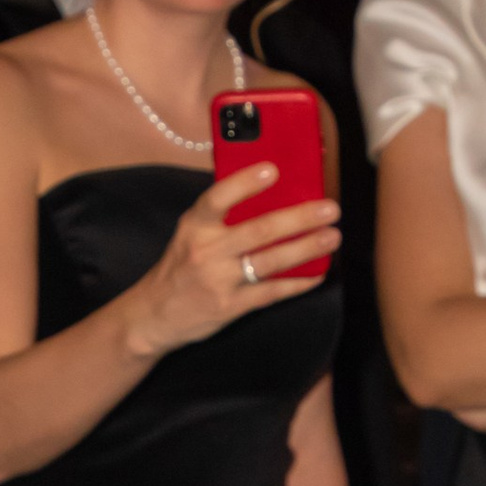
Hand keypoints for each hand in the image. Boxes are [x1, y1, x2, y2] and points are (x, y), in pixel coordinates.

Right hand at [124, 170, 340, 361]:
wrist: (153, 316)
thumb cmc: (180, 268)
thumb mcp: (190, 234)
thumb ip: (220, 216)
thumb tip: (270, 193)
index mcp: (194, 226)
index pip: (218, 198)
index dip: (245, 183)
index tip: (273, 170)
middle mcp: (205, 251)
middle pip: (259, 230)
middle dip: (300, 218)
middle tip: (329, 209)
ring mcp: (218, 280)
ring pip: (270, 262)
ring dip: (306, 248)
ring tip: (331, 237)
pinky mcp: (230, 306)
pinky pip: (271, 293)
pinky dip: (297, 283)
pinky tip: (317, 273)